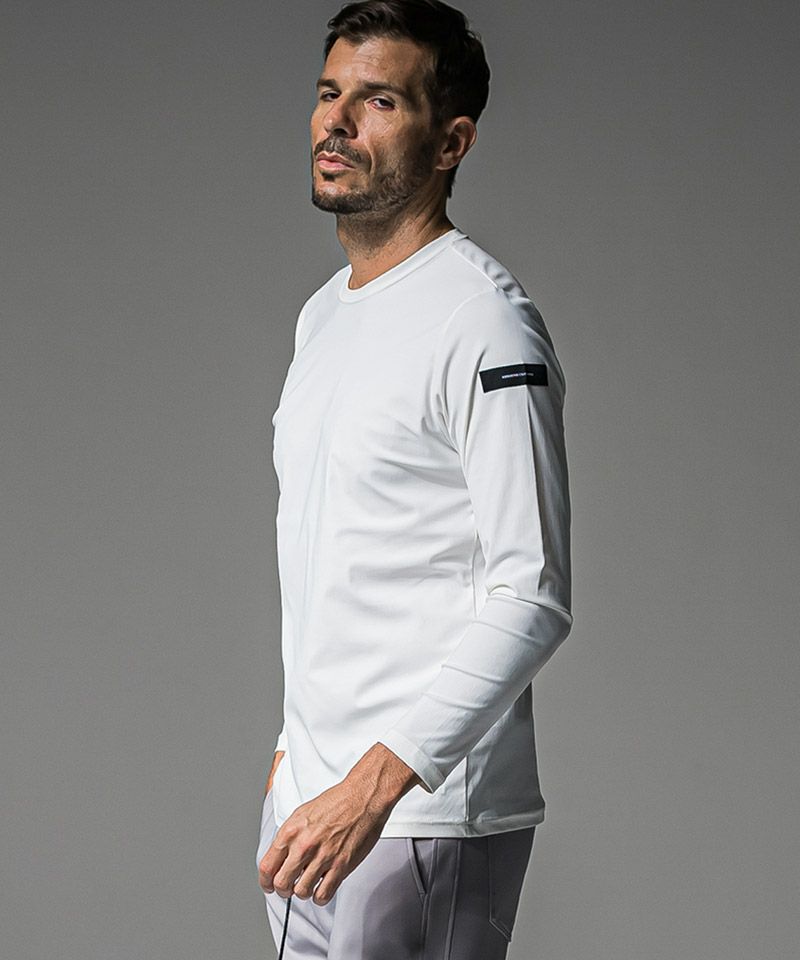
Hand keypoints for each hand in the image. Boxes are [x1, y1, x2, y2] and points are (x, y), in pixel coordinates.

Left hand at [257, 742, 420, 904]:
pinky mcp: (341, 866)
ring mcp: (323, 857)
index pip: (267, 867)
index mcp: (291, 831)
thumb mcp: (303, 813)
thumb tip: (282, 856)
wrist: (362, 797)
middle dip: (283, 889)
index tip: (269, 886)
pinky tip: (322, 888)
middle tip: (289, 887)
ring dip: (303, 892)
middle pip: (281, 883)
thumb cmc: (336, 802)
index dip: (265, 882)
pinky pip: (323, 895)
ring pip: (301, 892)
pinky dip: (320, 897)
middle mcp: (304, 845)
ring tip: (309, 884)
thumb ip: (290, 836)